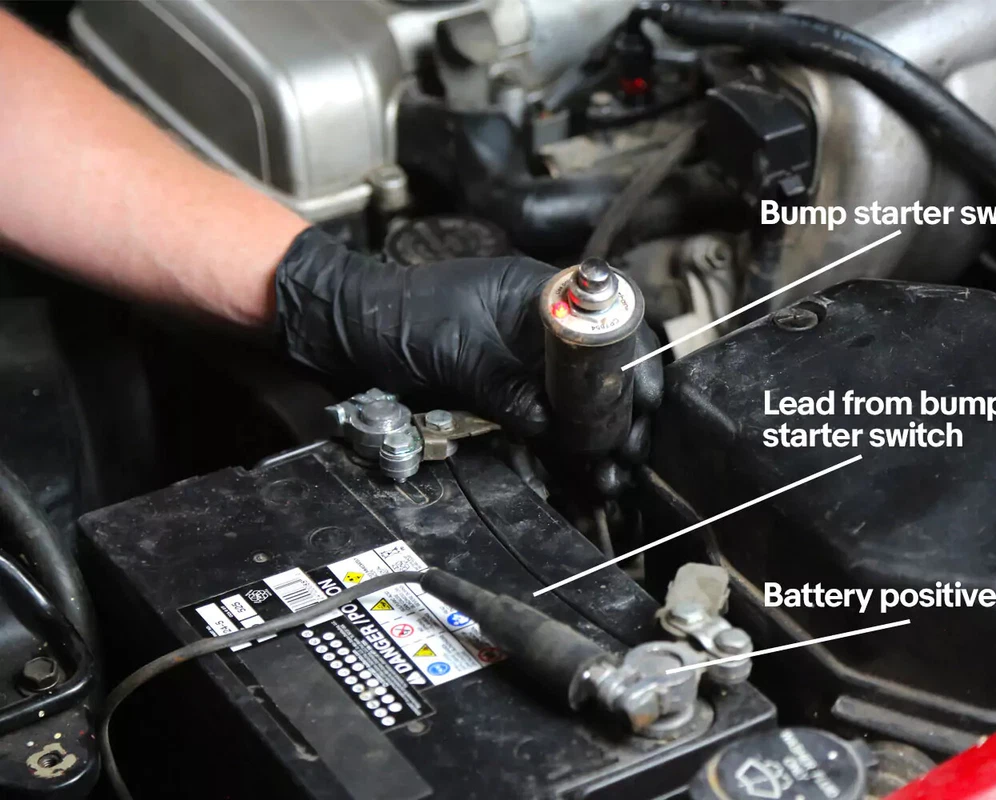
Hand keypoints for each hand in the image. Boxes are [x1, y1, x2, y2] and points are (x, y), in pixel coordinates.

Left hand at [274, 227, 661, 439]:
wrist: (350, 331)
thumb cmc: (396, 316)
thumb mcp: (458, 352)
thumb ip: (508, 388)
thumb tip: (551, 425)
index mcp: (538, 293)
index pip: (607, 321)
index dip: (630, 363)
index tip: (640, 401)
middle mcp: (541, 325)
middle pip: (602, 368)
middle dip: (622, 410)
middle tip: (629, 448)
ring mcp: (526, 358)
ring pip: (580, 399)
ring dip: (598, 436)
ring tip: (610, 472)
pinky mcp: (510, 389)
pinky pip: (549, 417)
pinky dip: (565, 444)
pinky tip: (582, 471)